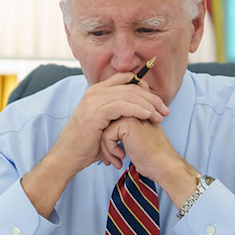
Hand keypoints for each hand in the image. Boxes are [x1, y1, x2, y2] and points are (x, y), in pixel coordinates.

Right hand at [52, 73, 169, 174]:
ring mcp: (94, 100)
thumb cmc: (88, 144)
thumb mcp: (105, 124)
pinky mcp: (96, 111)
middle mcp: (95, 91)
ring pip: (129, 94)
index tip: (158, 102)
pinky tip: (149, 116)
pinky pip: (123, 105)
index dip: (145, 87)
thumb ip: (119, 114)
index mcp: (97, 91)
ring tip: (161, 116)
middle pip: (131, 86)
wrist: (69, 156)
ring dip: (148, 105)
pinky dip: (138, 110)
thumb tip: (140, 112)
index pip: (126, 79)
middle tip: (165, 110)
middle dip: (151, 98)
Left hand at [100, 117, 198, 207]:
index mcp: (136, 112)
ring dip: (107, 149)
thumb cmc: (152, 157)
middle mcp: (133, 110)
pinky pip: (106, 135)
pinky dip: (110, 150)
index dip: (109, 141)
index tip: (115, 156)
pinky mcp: (127, 123)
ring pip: (104, 130)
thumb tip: (104, 135)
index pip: (110, 123)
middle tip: (111, 160)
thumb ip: (123, 132)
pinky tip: (122, 157)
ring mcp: (131, 115)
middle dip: (106, 145)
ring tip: (117, 160)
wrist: (164, 165)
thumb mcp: (136, 139)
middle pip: (105, 125)